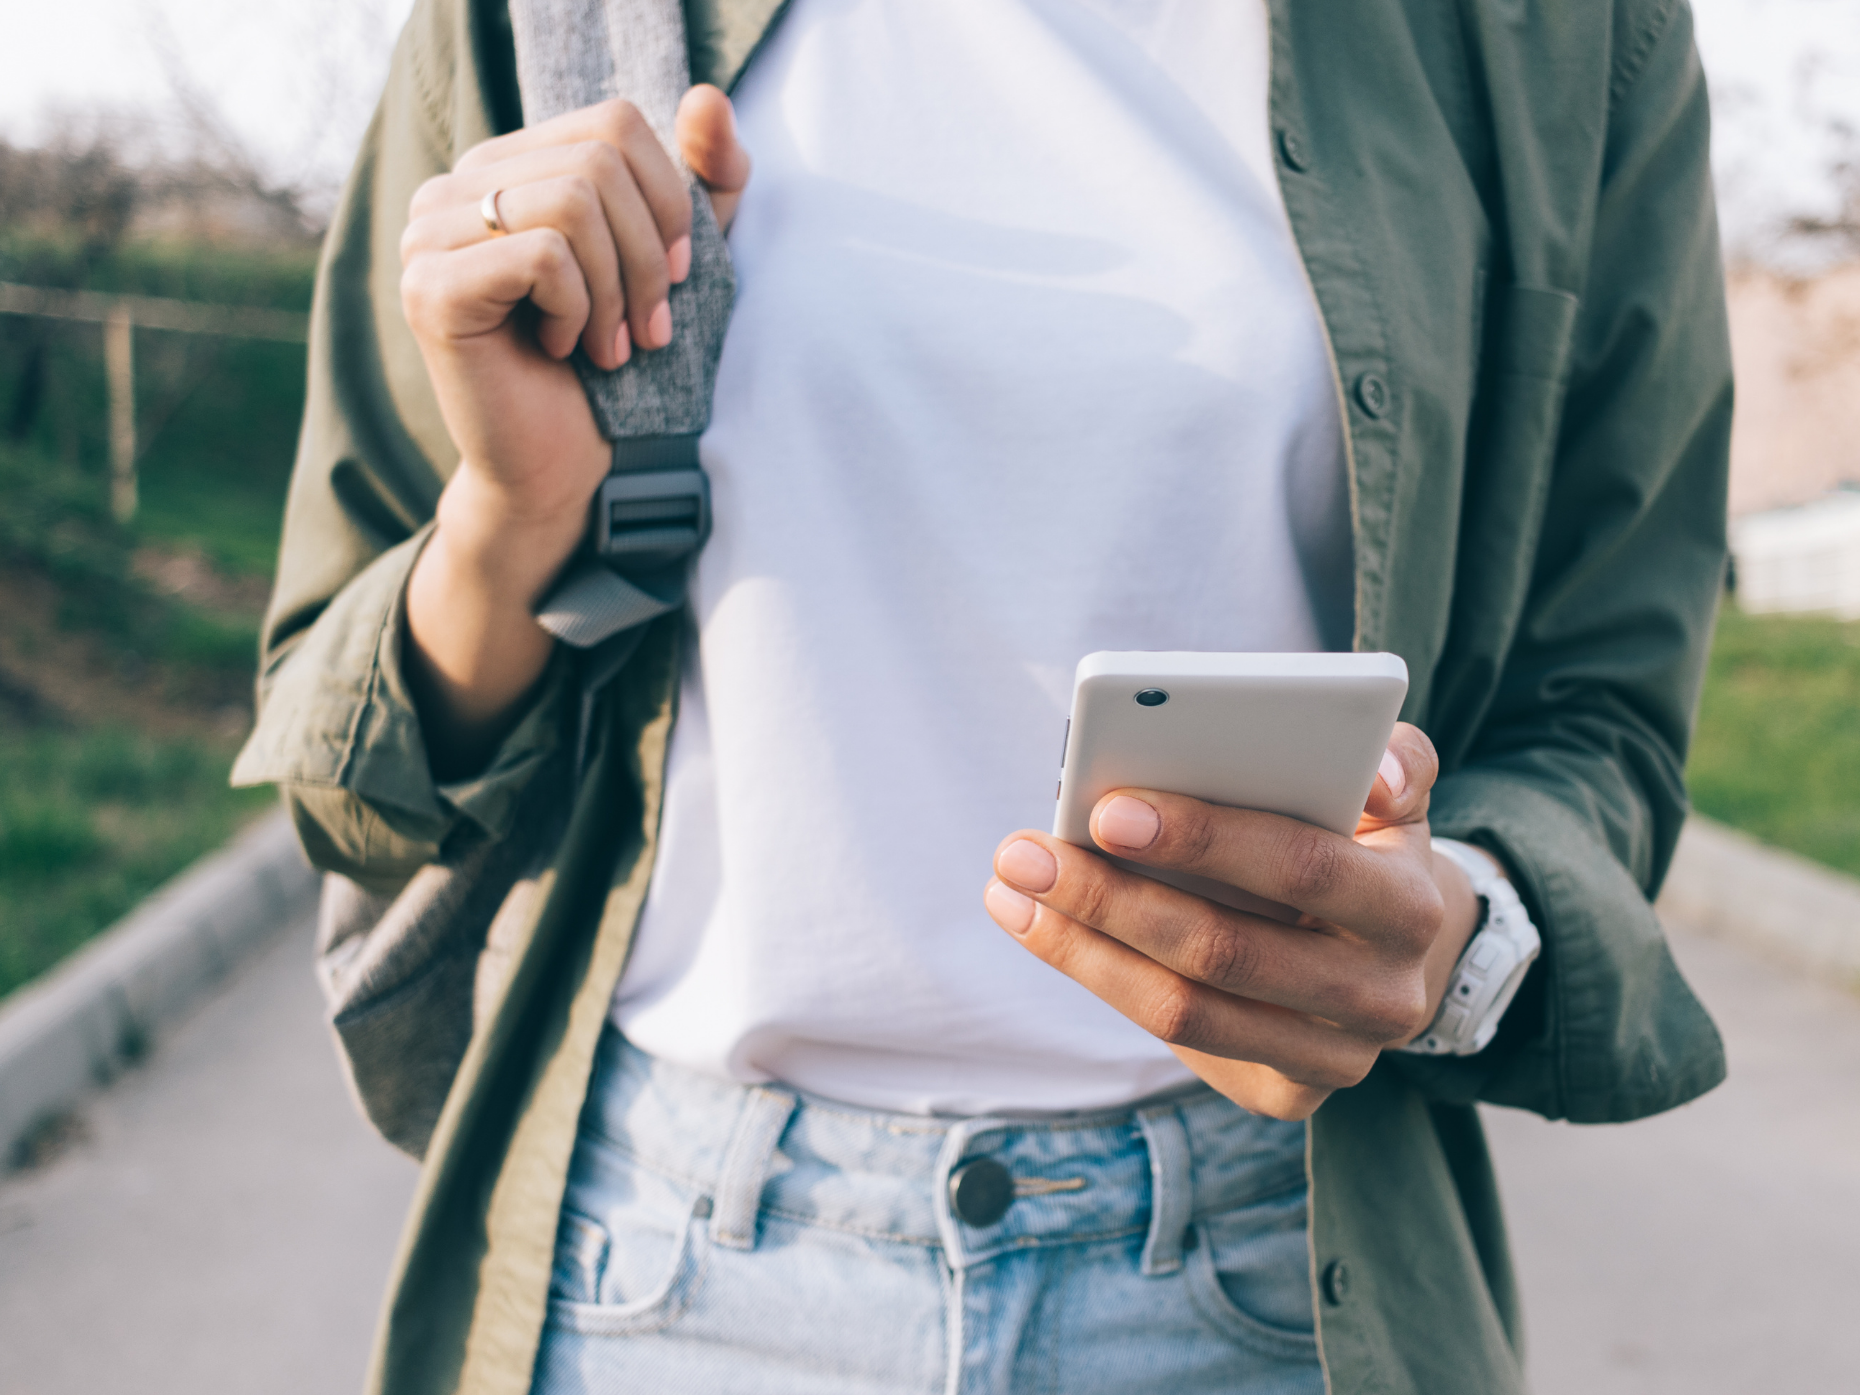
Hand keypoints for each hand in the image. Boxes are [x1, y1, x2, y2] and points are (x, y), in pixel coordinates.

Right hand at [397, 88, 751, 774]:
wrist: (569, 474)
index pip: (615, 123)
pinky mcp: (430, 289)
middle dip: (649, 253)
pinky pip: (541, 254)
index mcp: (512, 168)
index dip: (670, 200)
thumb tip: (710, 97)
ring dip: (617, 288)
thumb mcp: (681, 267)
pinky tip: (567, 351)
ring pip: (572, 199)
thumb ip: (705, 184)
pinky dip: (579, 309)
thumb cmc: (624, 372)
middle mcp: (457, 187)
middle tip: (650, 327)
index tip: (676, 279)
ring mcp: (430, 233)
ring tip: (613, 346)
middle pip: (598, 158)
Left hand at [983, 724, 1482, 1119]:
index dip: (1202, 838)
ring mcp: (1337, 1059)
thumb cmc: (1360, 841)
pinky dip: (1100, 981)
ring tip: (1013, 890)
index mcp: (1410, 905)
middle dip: (1111, 898)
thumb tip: (1374, 772)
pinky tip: (1045, 930)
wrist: (1397, 948)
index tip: (1107, 809)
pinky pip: (1178, 1041)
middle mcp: (1384, 996)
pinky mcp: (1288, 1096)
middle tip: (1024, 852)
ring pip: (1185, 1011)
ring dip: (1082, 949)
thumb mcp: (1388, 792)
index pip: (1300, 867)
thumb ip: (1390, 760)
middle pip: (1224, 951)